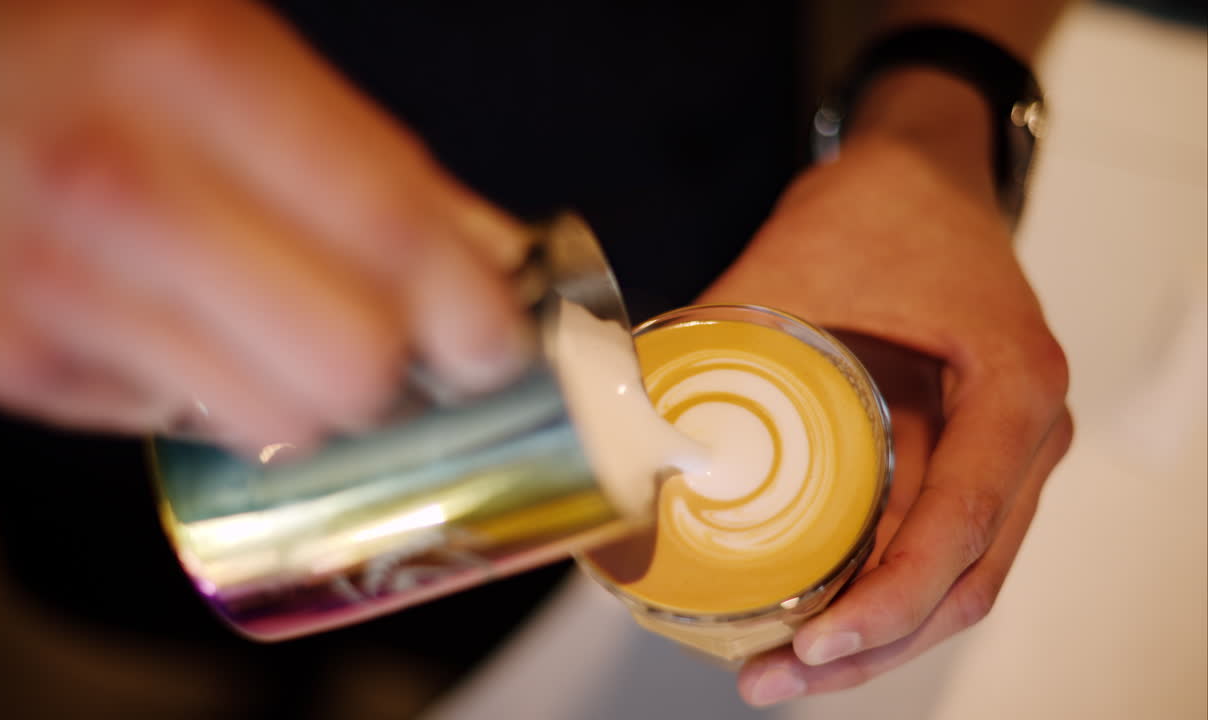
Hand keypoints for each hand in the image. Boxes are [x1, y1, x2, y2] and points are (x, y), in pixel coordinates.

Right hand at [0, 1, 531, 452]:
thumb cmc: (69, 32)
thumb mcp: (225, 33)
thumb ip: (365, 151)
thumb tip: (483, 256)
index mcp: (190, 66)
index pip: (387, 230)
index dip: (471, 309)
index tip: (500, 342)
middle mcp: (113, 185)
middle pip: (344, 367)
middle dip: (395, 367)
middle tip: (395, 337)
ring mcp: (48, 285)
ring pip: (271, 428)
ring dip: (308, 393)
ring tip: (287, 330)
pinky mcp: (4, 358)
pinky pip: (176, 423)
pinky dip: (208, 388)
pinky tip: (182, 320)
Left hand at [698, 70, 1072, 704]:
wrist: (921, 173)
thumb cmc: (880, 206)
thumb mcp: (794, 267)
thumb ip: (717, 339)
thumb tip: (621, 412)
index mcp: (1012, 381)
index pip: (965, 519)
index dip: (894, 597)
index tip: (820, 642)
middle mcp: (1029, 430)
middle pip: (966, 577)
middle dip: (874, 645)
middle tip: (778, 678)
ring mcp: (1006, 452)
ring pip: (956, 578)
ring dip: (877, 636)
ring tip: (782, 671)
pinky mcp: (967, 458)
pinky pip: (934, 545)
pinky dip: (880, 591)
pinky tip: (811, 619)